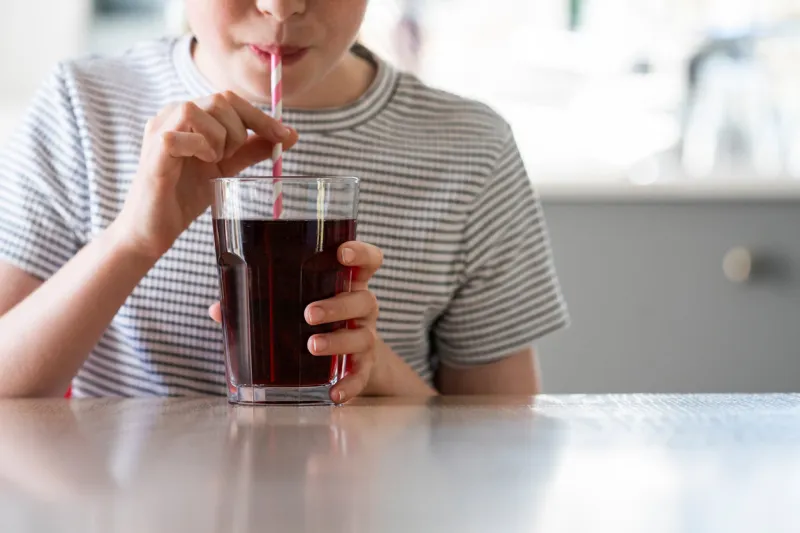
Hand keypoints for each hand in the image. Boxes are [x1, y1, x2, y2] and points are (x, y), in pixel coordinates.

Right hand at [116, 91, 298, 259]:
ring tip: (212, 161)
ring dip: (219, 139)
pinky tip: (198, 163)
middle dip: (239, 131)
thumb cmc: (184, 195)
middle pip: (220, 99)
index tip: (284, 136)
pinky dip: (200, 148)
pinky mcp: (153, 150)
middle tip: (231, 157)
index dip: (260, 116)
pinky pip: (181, 135)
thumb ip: (252, 149)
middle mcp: (171, 114)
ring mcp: (159, 129)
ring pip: (200, 110)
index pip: (229, 99)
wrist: (154, 229)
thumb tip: (289, 135)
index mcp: (188, 115)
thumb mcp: (226, 168)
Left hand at [209, 241, 382, 403]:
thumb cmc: (314, 320)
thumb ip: (258, 302)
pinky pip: (361, 375)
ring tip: (311, 346)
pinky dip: (350, 384)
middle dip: (337, 306)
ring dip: (338, 341)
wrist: (349, 358)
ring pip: (363, 336)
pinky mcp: (363, 367)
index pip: (367, 261)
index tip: (343, 253)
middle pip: (363, 300)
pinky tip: (334, 394)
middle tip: (309, 313)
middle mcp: (361, 308)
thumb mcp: (292, 304)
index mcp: (346, 284)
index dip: (360, 254)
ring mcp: (365, 337)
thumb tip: (217, 309)